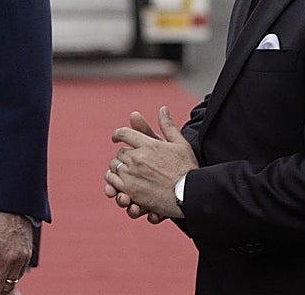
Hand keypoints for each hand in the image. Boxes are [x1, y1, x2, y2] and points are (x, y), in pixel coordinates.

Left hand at [105, 106, 197, 220]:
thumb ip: (168, 126)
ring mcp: (132, 175)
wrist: (191, 195)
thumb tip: (163, 109)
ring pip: (115, 166)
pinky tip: (122, 183)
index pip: (124, 133)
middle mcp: (138, 158)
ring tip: (128, 173)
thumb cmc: (187, 169)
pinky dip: (115, 181)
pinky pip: (113, 181)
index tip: (116, 138)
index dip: (118, 134)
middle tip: (132, 161)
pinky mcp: (130, 191)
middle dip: (125, 155)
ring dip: (119, 168)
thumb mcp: (180, 144)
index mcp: (148, 145)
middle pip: (120, 152)